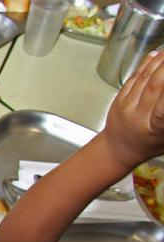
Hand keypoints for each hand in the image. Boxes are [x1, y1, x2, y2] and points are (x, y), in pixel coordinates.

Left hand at [101, 51, 163, 170]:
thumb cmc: (149, 142)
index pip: (162, 110)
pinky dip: (147, 64)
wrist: (119, 148)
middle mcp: (138, 116)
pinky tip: (157, 55)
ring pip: (144, 79)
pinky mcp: (119, 99)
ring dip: (160, 61)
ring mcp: (126, 107)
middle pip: (155, 86)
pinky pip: (134, 78)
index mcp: (154, 128)